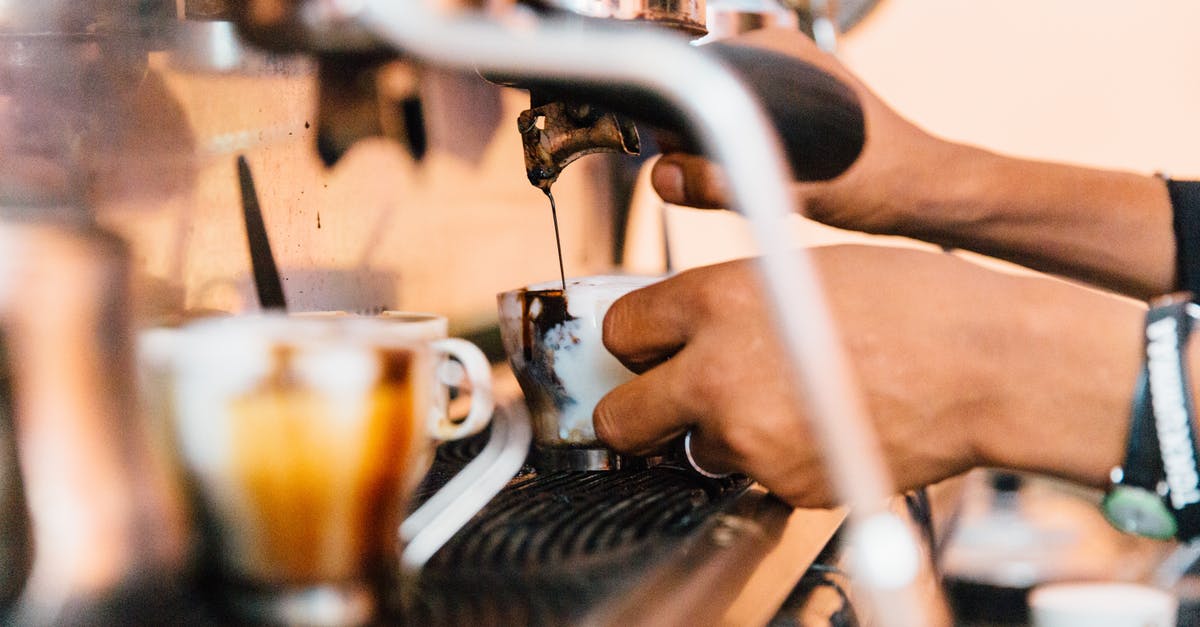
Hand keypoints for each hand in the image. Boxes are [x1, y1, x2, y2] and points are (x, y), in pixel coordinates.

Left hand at [594, 245, 1138, 507]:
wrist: (985, 365)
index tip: (649, 350)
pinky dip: (772, 458)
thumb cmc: (908, 304)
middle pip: (619, 418)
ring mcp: (749, 437)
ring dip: (719, 434)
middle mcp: (716, 371)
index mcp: (715, 300)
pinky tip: (817, 424)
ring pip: (692, 450)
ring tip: (783, 401)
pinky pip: (751, 477)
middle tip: (668, 401)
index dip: (637, 342)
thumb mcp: (794, 270)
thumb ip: (724, 302)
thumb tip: (681, 330)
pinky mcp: (784, 484)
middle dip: (639, 410)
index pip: (620, 331)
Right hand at [651, 28, 948, 237]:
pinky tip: (768, 178)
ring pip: (715, 119)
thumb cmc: (874, 184)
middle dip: (696, 146)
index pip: (688, 77)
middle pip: (697, 100)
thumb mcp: (790, 192)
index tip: (686, 168)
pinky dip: (738, 159)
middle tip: (732, 182)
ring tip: (761, 180)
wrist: (921, 192)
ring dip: (720, 157)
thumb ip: (720, 185)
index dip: (672, 127)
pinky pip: (737, 130)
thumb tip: (664, 177)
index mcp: (772, 51)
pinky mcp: (787, 106)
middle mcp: (773, 55)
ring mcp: (781, 79)